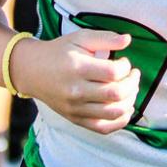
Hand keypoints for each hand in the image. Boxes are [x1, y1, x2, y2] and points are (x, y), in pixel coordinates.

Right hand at [15, 28, 138, 134]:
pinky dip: (120, 121)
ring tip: (130, 89)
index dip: (126, 66)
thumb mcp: (80, 38)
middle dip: (132, 83)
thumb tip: (128, 39)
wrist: (32, 71)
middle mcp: (76, 91)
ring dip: (130, 101)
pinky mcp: (76, 120)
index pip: (113, 72)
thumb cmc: (59, 52)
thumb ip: (105, 38)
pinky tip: (125, 108)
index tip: (124, 61)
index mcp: (78, 68)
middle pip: (116, 94)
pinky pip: (104, 128)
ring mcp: (76, 108)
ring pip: (113, 113)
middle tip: (133, 75)